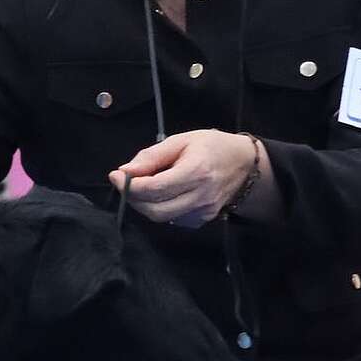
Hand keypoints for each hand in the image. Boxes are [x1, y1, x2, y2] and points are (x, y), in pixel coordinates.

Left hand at [110, 129, 259, 227]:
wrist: (244, 164)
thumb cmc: (211, 146)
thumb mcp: (181, 140)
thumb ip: (152, 156)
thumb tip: (125, 171)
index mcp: (196, 171)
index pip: (154, 188)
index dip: (129, 185)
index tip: (116, 174)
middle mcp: (201, 195)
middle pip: (155, 209)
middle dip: (133, 198)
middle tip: (125, 183)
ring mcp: (203, 211)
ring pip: (162, 218)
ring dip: (144, 204)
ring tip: (142, 187)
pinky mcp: (202, 220)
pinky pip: (172, 220)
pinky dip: (160, 209)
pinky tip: (163, 195)